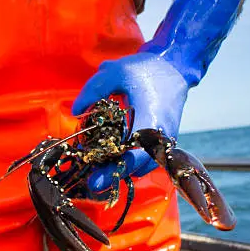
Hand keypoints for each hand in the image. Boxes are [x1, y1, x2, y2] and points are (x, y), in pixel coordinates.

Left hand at [71, 0, 243, 192]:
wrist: (173, 68)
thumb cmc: (143, 70)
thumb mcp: (113, 72)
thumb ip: (93, 90)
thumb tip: (75, 111)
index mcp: (150, 120)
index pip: (135, 155)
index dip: (114, 170)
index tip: (95, 181)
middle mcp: (161, 136)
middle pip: (138, 167)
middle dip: (114, 176)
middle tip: (92, 183)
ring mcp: (164, 140)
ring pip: (143, 166)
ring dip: (123, 170)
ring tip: (100, 171)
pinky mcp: (163, 141)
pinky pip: (147, 159)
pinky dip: (131, 163)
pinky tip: (112, 161)